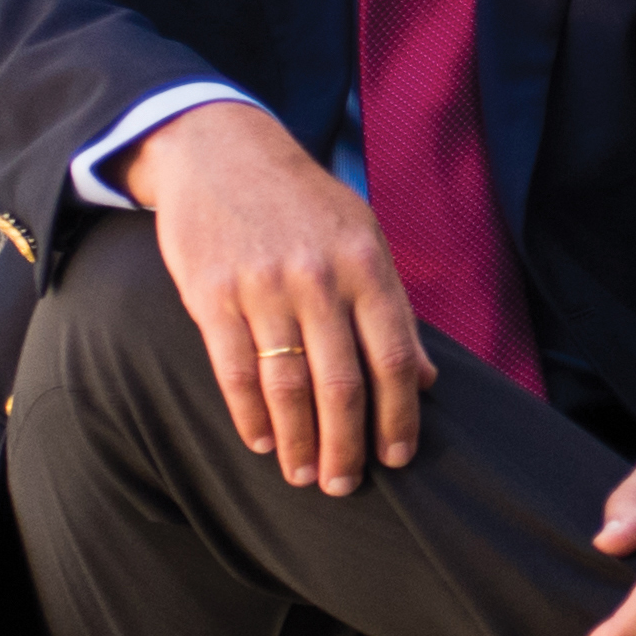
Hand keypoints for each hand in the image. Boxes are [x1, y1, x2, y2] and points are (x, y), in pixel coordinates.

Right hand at [134, 100, 429, 494]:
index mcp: (364, 265)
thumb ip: (393, 308)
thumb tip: (424, 380)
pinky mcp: (211, 295)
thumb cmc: (301, 202)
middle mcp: (317, 279)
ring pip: (287, 388)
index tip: (397, 457)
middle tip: (345, 485)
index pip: (392, 360)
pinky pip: (235, 371)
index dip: (399, 418)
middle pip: (342, 385)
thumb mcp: (361, 237)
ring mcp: (262, 288)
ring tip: (304, 475)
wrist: (219, 149)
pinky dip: (250, 417)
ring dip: (299, 443)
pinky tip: (261, 442)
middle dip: (347, 448)